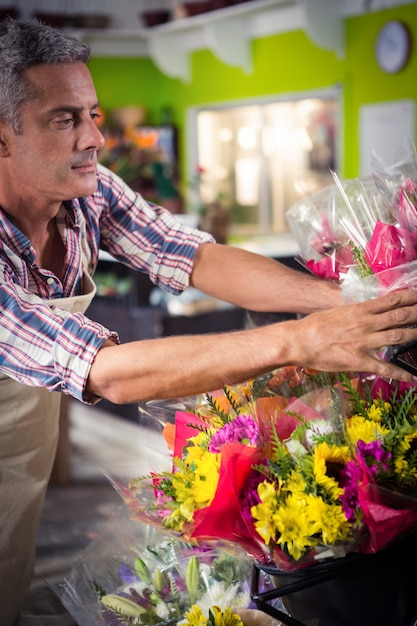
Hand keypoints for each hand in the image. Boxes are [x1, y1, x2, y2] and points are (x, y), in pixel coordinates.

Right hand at [284, 288, 416, 381]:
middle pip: (400, 316)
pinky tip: (412, 377)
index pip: (391, 300)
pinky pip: (385, 368)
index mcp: (359, 310)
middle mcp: (365, 324)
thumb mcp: (337, 311)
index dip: (410, 297)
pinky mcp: (359, 361)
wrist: (298, 341)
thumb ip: (355, 311)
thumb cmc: (314, 325)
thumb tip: (367, 309)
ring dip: (414, 335)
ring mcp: (363, 342)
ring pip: (397, 337)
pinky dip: (400, 373)